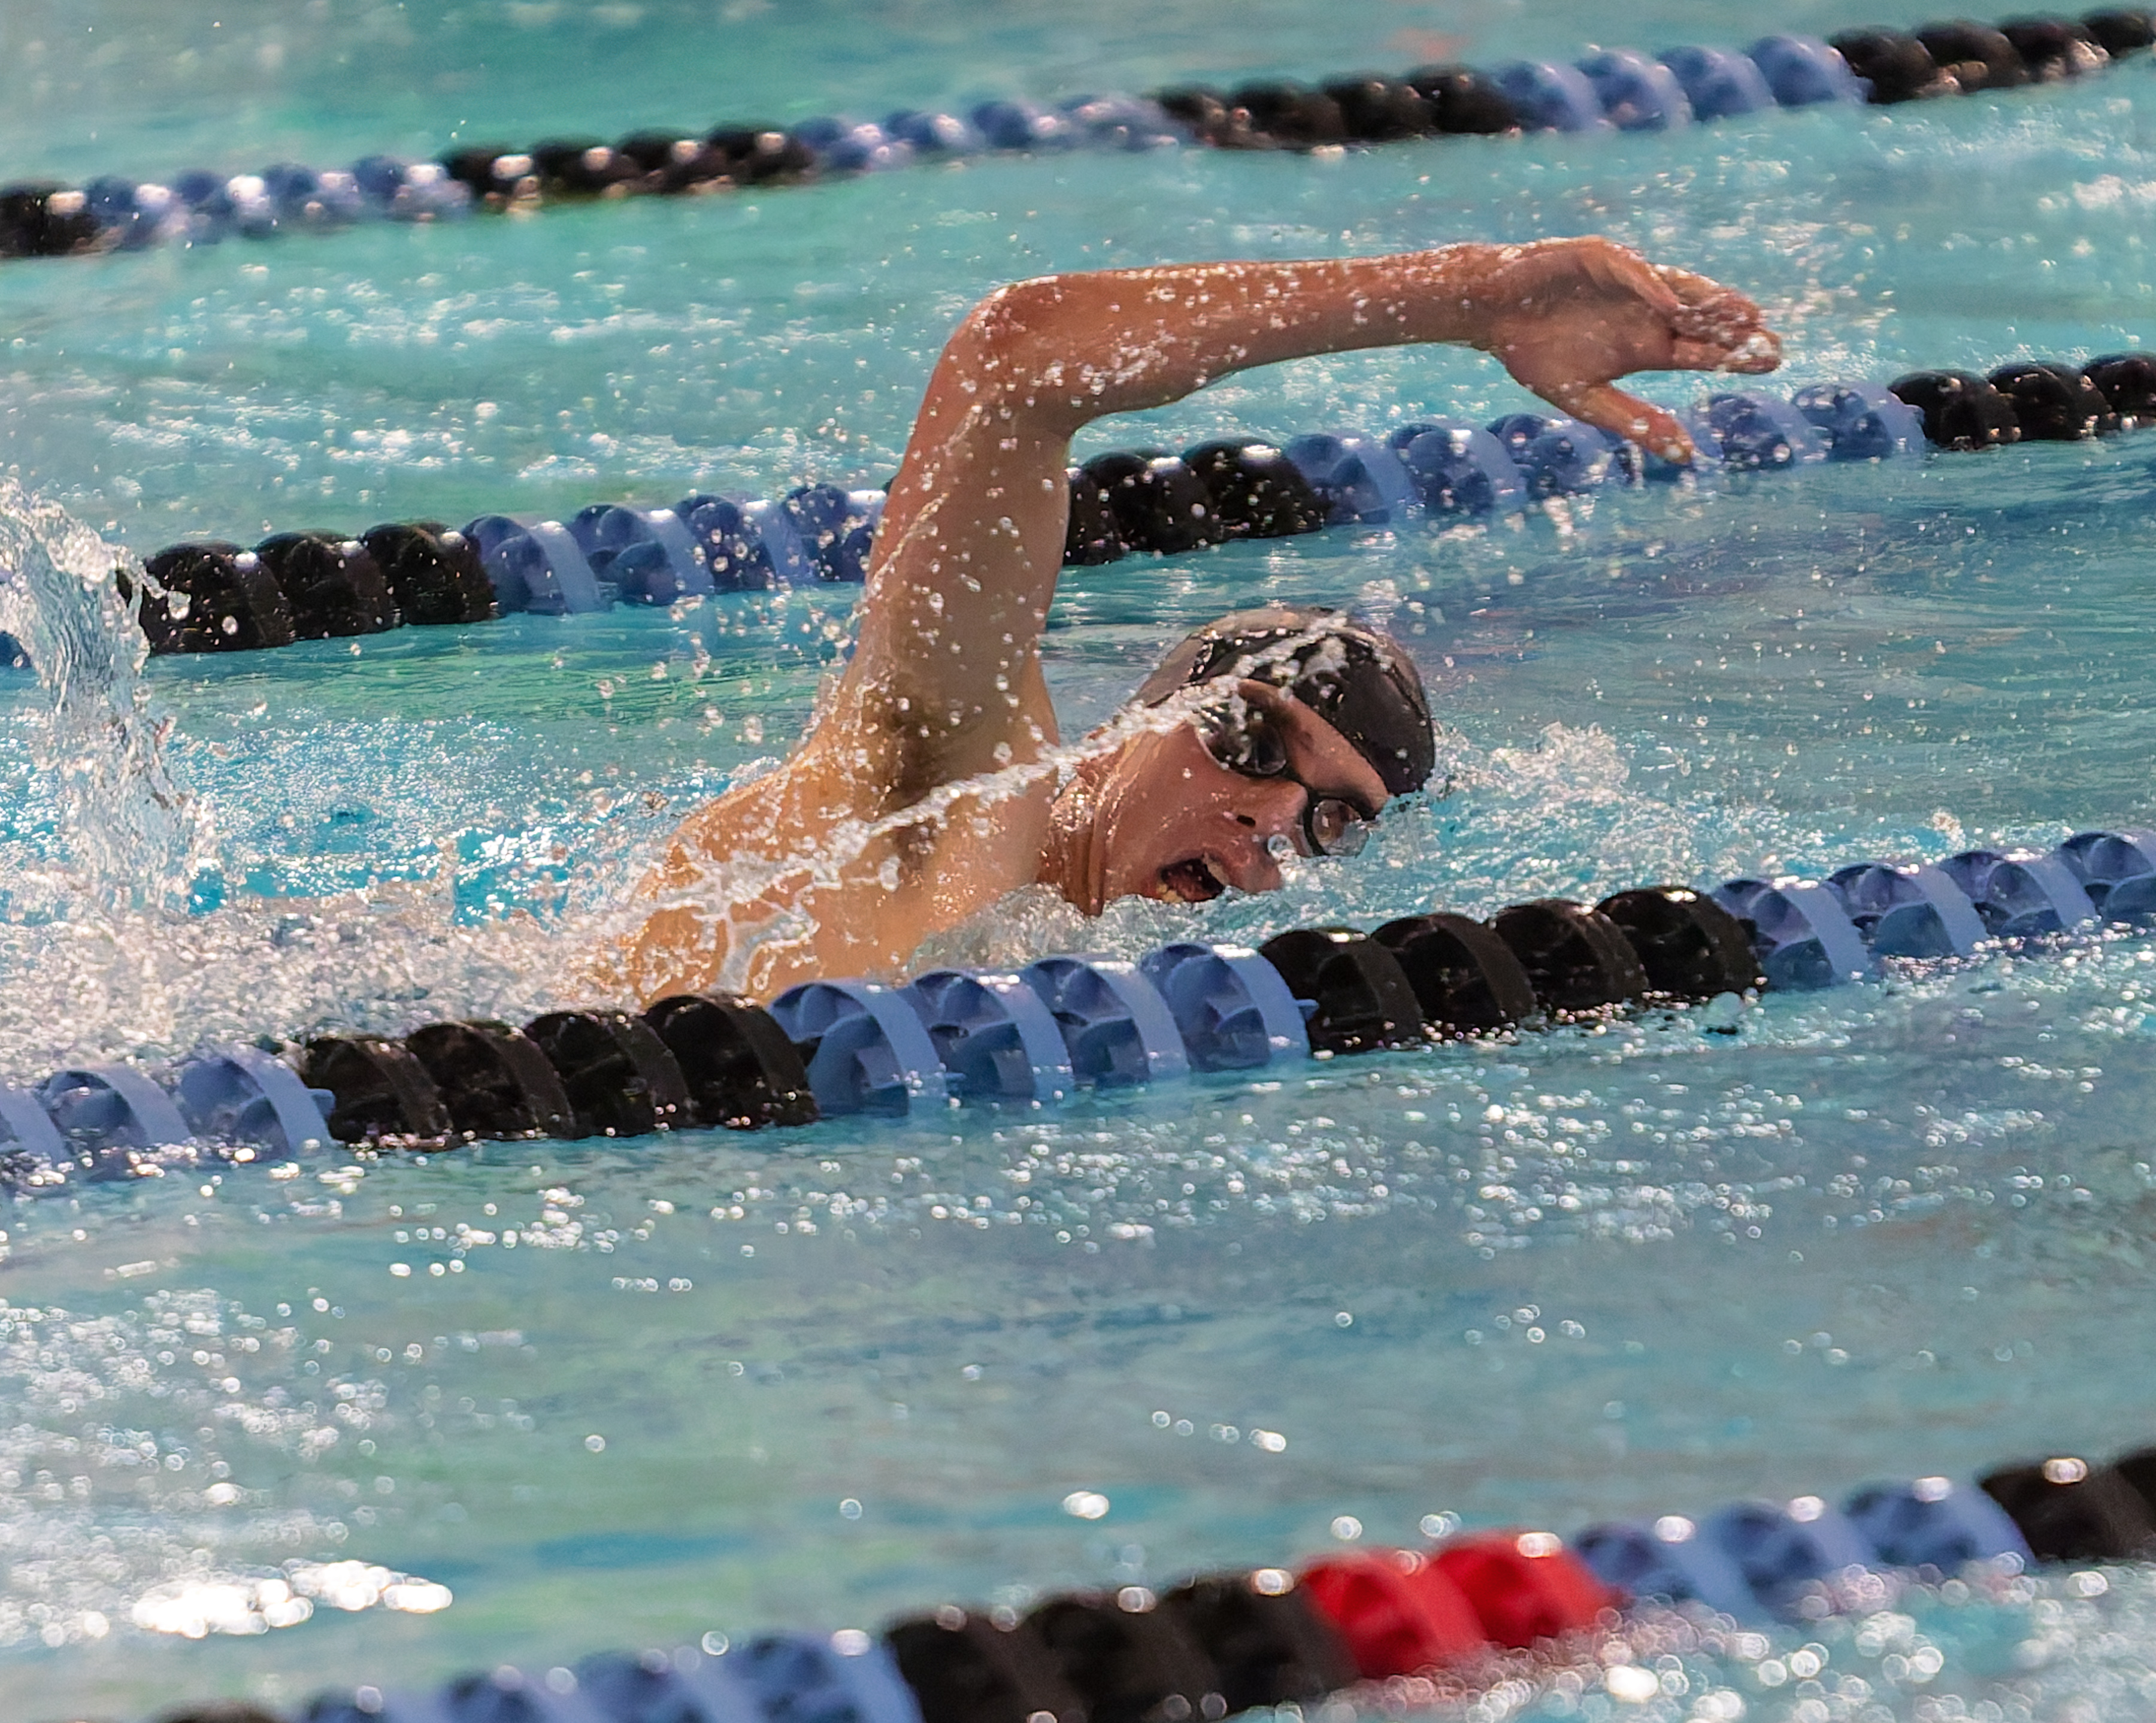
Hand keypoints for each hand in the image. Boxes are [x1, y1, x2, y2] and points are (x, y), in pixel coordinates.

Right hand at [1465, 237, 1780, 461]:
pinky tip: (1673, 304)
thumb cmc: (1533, 353)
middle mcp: (1647, 311)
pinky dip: (1649, 286)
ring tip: (1744, 313)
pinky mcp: (1598, 259)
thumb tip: (1685, 453)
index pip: (1702, 349)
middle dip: (1735, 329)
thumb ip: (1635, 421)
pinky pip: (1630, 271)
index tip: (1772, 362)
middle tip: (1771, 342)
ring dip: (1709, 301)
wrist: (1489, 315)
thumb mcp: (1585, 399)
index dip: (1735, 355)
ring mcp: (1628, 283)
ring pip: (1677, 289)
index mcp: (1647, 344)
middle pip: (1702, 319)